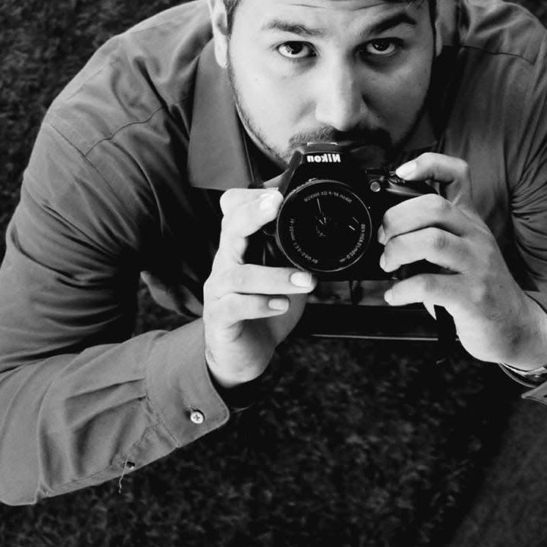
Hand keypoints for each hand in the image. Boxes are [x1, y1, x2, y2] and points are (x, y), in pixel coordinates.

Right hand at [202, 188, 315, 387]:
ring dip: (276, 276)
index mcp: (240, 247)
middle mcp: (226, 263)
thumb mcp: (282, 274)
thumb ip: (294, 254)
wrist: (242, 354)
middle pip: (230, 229)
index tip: (276, 192)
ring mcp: (219, 290)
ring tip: (305, 281)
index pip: (234, 212)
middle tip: (277, 207)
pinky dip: (260, 304)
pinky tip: (280, 305)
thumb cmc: (263, 309)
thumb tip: (327, 234)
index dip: (251, 199)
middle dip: (253, 214)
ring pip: (239, 274)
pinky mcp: (220, 318)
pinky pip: (235, 307)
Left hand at [379, 154, 546, 369]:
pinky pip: (429, 285)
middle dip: (397, 218)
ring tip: (389, 264)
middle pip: (434, 207)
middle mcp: (475, 237)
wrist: (514, 325)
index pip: (458, 175)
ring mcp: (476, 265)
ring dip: (398, 250)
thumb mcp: (463, 250)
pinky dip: (402, 290)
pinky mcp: (472, 296)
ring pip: (431, 241)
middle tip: (385, 238)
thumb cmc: (479, 287)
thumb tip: (389, 231)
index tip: (402, 172)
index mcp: (470, 221)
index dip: (429, 164)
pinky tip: (396, 295)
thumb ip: (434, 233)